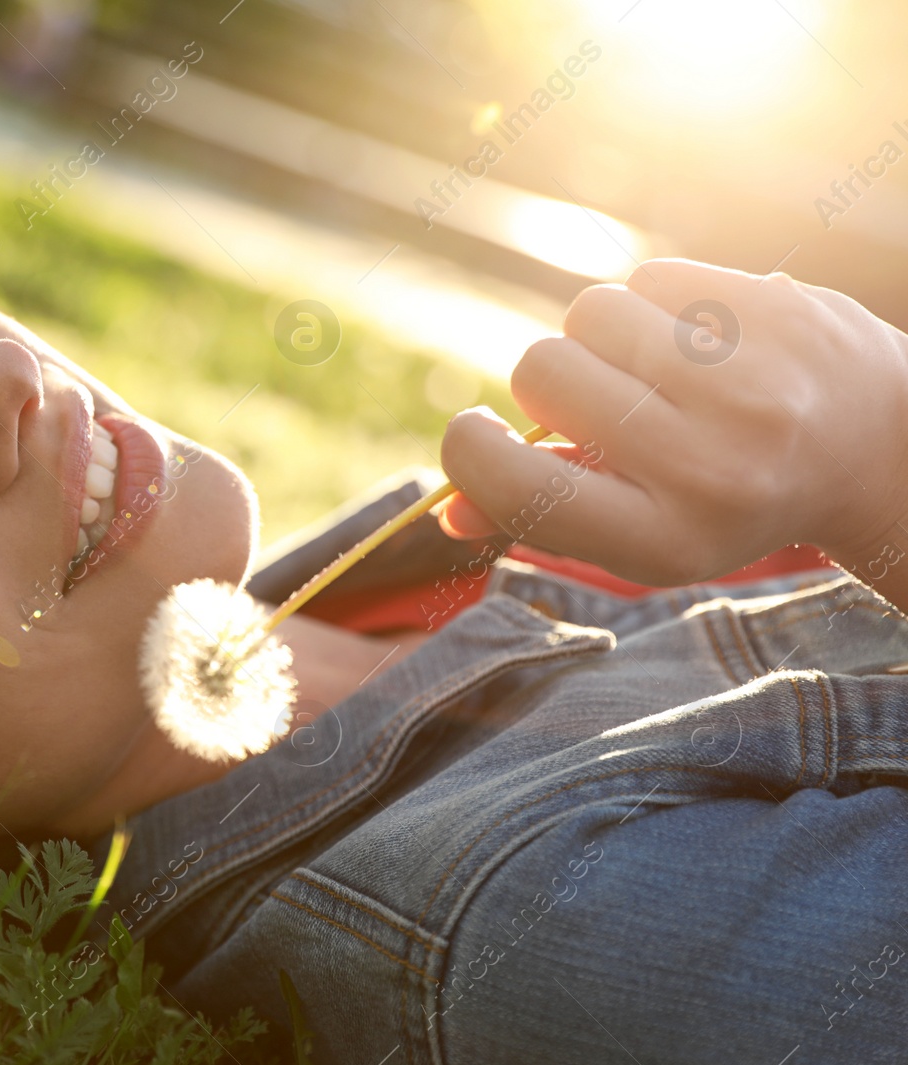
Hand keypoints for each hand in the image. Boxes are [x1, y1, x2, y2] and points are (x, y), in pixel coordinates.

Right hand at [437, 259, 907, 590]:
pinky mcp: (776, 309)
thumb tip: (447, 509)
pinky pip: (648, 277)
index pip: (515, 483)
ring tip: (652, 367)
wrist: (878, 452)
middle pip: (541, 372)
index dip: (468, 450)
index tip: (474, 435)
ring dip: (599, 336)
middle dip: (549, 381)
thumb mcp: (643, 535)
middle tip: (598, 403)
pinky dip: (654, 303)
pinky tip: (698, 337)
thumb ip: (542, 517)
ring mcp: (747, 382)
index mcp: (662, 538)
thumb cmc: (729, 499)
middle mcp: (707, 467)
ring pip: (588, 312)